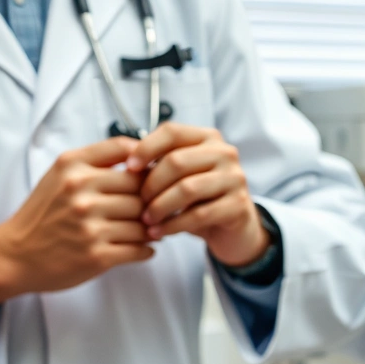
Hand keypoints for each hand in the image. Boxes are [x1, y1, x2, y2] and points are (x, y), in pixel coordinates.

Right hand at [0, 138, 150, 306]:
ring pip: (144, 221)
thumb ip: (97, 160)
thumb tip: (141, 154)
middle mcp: (81, 192)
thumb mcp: (60, 174)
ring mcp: (90, 226)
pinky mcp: (96, 256)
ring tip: (148, 229)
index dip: (147, 164)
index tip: (149, 176)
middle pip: (142, 189)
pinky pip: (140, 248)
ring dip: (151, 227)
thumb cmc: (43, 214)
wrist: (15, 254)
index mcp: (73, 167)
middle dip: (150, 199)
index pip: (129, 153)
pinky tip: (141, 247)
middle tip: (153, 208)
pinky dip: (146, 249)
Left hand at [128, 123, 270, 266]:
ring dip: (160, 206)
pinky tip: (160, 232)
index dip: (146, 148)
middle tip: (138, 202)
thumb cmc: (199, 198)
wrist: (233, 227)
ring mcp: (235, 178)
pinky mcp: (238, 205)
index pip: (172, 132)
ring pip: (187, 189)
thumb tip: (127, 162)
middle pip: (176, 161)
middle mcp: (224, 153)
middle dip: (151, 184)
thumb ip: (160, 163)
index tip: (129, 168)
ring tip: (146, 219)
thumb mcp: (181, 175)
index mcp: (207, 138)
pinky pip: (199, 214)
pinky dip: (174, 225)